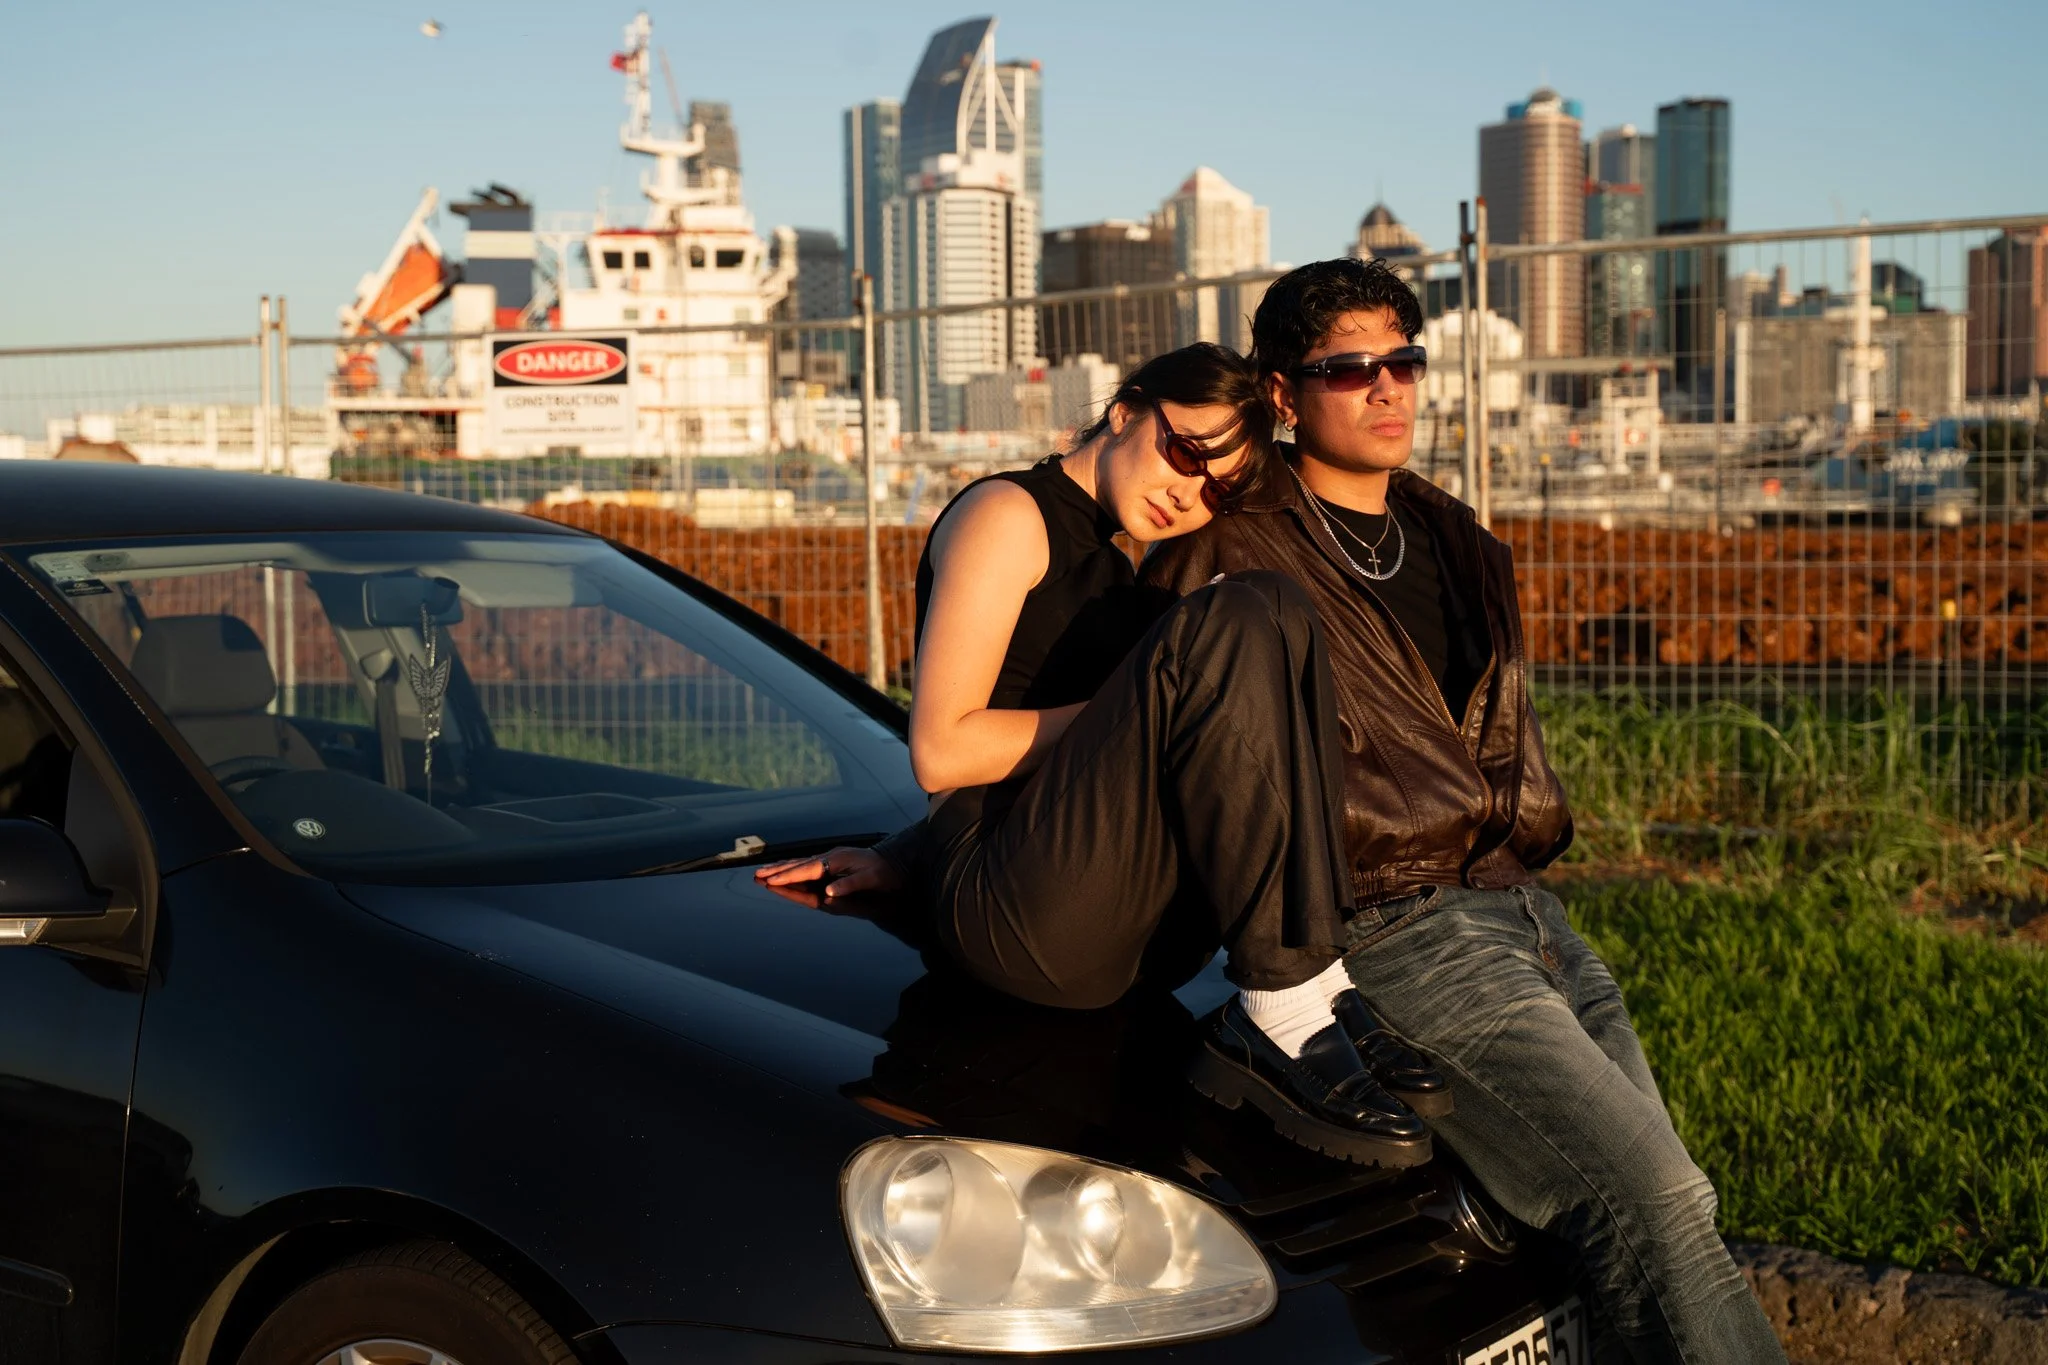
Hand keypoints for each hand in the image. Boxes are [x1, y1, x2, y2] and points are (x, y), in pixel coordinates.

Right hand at [753, 846, 899, 900]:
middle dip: (777, 871)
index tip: (770, 881)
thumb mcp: (870, 879)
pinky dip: (793, 868)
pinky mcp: (831, 863)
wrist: (894, 863)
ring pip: (800, 864)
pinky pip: (807, 867)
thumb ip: (849, 885)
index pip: (806, 870)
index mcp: (835, 861)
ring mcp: (829, 859)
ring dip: (782, 869)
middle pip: (798, 865)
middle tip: (757, 875)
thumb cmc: (883, 873)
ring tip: (763, 873)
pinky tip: (786, 870)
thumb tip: (828, 893)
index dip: (788, 877)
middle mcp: (829, 858)